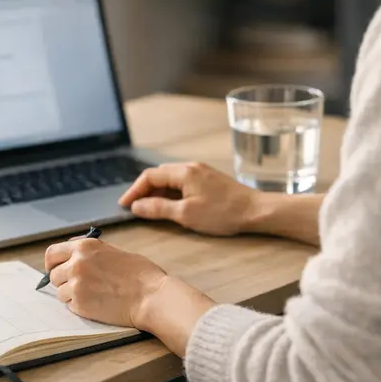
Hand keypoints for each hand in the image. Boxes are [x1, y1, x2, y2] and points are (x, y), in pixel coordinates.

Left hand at [45, 238, 166, 328]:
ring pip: (60, 292)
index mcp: (84, 246)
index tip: (55, 269)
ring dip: (72, 295)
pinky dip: (80, 306)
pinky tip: (98, 303)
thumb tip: (70, 251)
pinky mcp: (80, 304)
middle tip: (81, 286)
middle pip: (54, 275)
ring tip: (94, 295)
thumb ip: (89, 252)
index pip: (52, 253)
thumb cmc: (140, 274)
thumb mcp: (112, 251)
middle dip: (64, 281)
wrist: (151, 296)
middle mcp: (76, 263)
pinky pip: (70, 306)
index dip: (52, 263)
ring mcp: (76, 285)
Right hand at [119, 162, 258, 235]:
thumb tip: (137, 207)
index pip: (149, 176)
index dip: (134, 191)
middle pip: (159, 175)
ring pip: (170, 179)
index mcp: (184, 172)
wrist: (256, 211)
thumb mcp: (186, 214)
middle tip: (133, 208)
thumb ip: (158, 209)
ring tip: (149, 209)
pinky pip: (182, 182)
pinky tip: (170, 205)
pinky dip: (170, 192)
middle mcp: (191, 167)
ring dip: (157, 192)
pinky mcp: (209, 180)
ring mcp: (201, 172)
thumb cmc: (223, 213)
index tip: (124, 205)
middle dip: (143, 190)